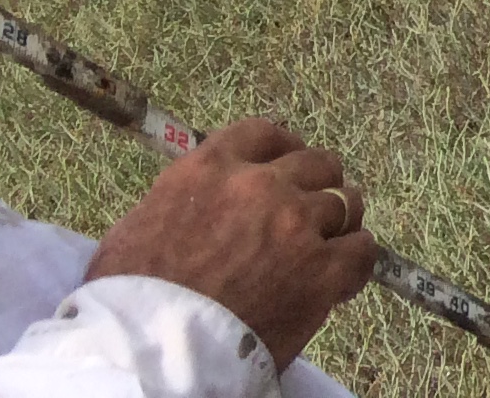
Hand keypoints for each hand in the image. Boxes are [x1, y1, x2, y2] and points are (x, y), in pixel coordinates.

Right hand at [84, 118, 375, 370]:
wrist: (145, 356)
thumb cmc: (127, 303)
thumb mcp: (135, 231)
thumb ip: (180, 202)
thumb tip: (197, 202)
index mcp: (207, 170)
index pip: (262, 134)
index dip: (283, 148)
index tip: (289, 164)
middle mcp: (258, 185)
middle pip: (315, 164)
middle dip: (317, 185)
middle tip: (312, 213)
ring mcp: (295, 224)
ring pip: (345, 203)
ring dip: (340, 223)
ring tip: (329, 246)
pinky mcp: (321, 270)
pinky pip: (362, 250)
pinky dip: (356, 261)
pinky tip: (342, 278)